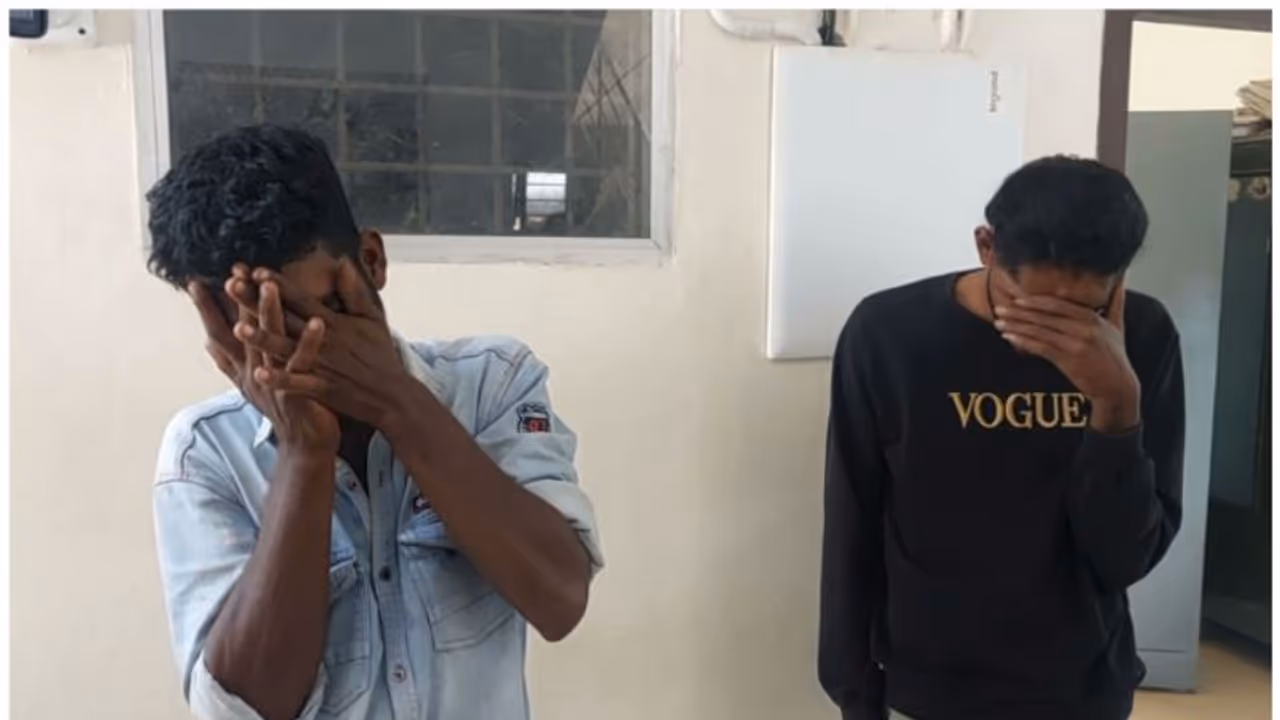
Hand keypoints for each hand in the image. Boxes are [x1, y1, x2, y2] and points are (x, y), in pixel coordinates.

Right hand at [190, 277, 339, 453]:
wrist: (305, 446)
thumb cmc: (286, 410)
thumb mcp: (253, 385)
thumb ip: (231, 363)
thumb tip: (207, 343)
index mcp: (245, 368)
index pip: (221, 332)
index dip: (208, 308)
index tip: (195, 280)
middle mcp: (254, 373)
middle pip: (241, 332)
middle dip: (236, 301)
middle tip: (231, 273)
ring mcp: (274, 383)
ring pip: (269, 342)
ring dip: (268, 313)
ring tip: (270, 286)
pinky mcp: (297, 392)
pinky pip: (303, 363)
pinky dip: (310, 342)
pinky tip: (318, 322)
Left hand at [228, 258, 414, 429]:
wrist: (392, 395)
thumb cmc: (380, 355)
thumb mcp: (372, 318)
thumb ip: (355, 291)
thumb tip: (342, 262)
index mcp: (333, 322)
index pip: (300, 298)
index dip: (277, 283)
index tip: (253, 269)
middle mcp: (324, 340)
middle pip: (285, 317)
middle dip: (256, 302)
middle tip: (231, 285)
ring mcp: (323, 365)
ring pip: (287, 350)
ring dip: (263, 339)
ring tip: (237, 328)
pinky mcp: (324, 388)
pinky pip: (298, 383)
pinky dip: (280, 379)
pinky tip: (259, 374)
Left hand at [994, 282, 1139, 432]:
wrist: (1118, 387)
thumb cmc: (1115, 358)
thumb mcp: (1117, 326)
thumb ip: (1116, 301)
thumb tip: (1121, 278)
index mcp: (1092, 318)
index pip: (1059, 304)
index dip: (1036, 301)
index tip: (1017, 299)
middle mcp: (1084, 328)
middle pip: (1045, 315)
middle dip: (1020, 311)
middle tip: (1001, 309)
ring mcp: (1076, 343)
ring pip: (1040, 330)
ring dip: (1016, 326)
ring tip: (999, 323)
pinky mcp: (1069, 359)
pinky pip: (1041, 347)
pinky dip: (1023, 341)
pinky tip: (1009, 338)